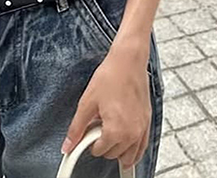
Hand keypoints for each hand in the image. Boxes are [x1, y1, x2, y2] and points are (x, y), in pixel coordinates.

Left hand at [61, 48, 151, 170]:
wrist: (128, 61)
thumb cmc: (110, 76)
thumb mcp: (87, 102)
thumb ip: (77, 128)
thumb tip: (68, 146)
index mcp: (116, 131)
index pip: (99, 151)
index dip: (89, 141)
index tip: (87, 130)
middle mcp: (132, 134)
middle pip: (114, 154)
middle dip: (103, 143)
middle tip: (97, 125)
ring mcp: (142, 129)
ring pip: (130, 156)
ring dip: (118, 150)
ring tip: (108, 131)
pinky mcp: (148, 122)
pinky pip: (142, 147)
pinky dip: (133, 150)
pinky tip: (124, 142)